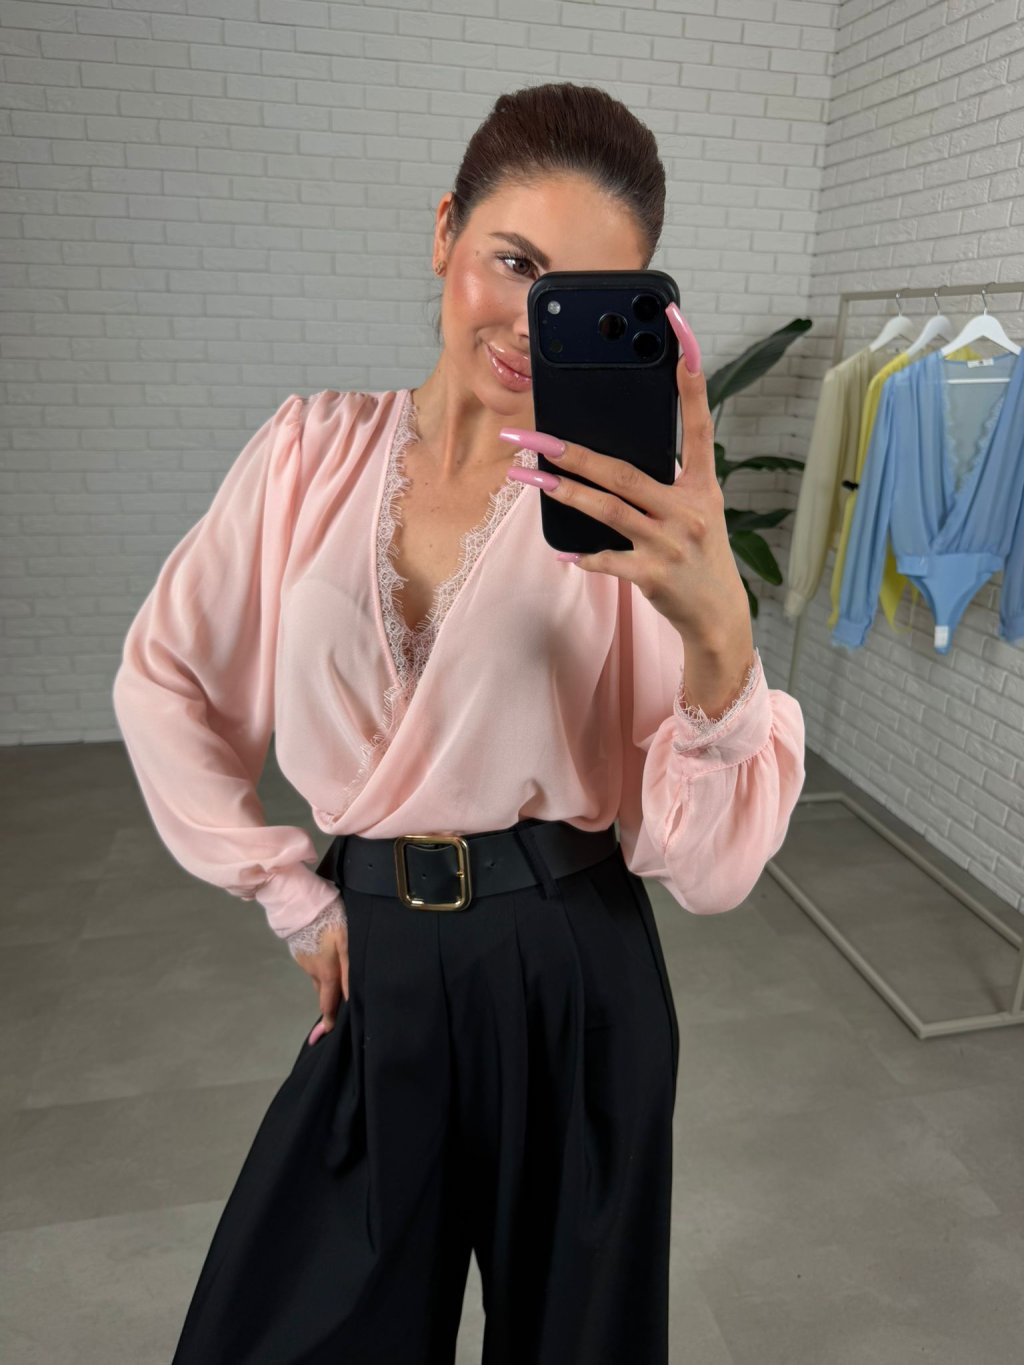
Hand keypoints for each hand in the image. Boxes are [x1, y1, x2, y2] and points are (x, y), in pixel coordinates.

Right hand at [289, 901, 349, 1044]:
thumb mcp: (346, 945)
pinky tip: (326, 956)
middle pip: (323, 992)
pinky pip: (312, 963)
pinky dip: (319, 966)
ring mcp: (303, 960)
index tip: (327, 1035)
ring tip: (336, 978)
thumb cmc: (329, 923)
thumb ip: (349, 972)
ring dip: (326, 982)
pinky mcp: (299, 948)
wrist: (299, 902)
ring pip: (317, 976)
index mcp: (326, 974)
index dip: (329, 1021)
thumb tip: (350, 998)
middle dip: (328, 1002)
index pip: (328, 1004)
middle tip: (334, 1010)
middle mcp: (313, 971)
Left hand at [500, 304, 749, 648]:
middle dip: (571, 451)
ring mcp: (671, 542)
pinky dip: (585, 557)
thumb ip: (663, 483)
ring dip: (562, 493)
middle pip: (623, 471)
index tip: (679, 335)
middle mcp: (689, 509)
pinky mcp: (655, 575)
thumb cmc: (698, 557)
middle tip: (529, 434)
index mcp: (701, 486)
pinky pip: (608, 560)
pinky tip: (562, 553)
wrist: (719, 618)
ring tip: (525, 478)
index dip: (690, 381)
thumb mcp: (695, 513)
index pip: (698, 424)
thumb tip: (606, 460)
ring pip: (607, 508)